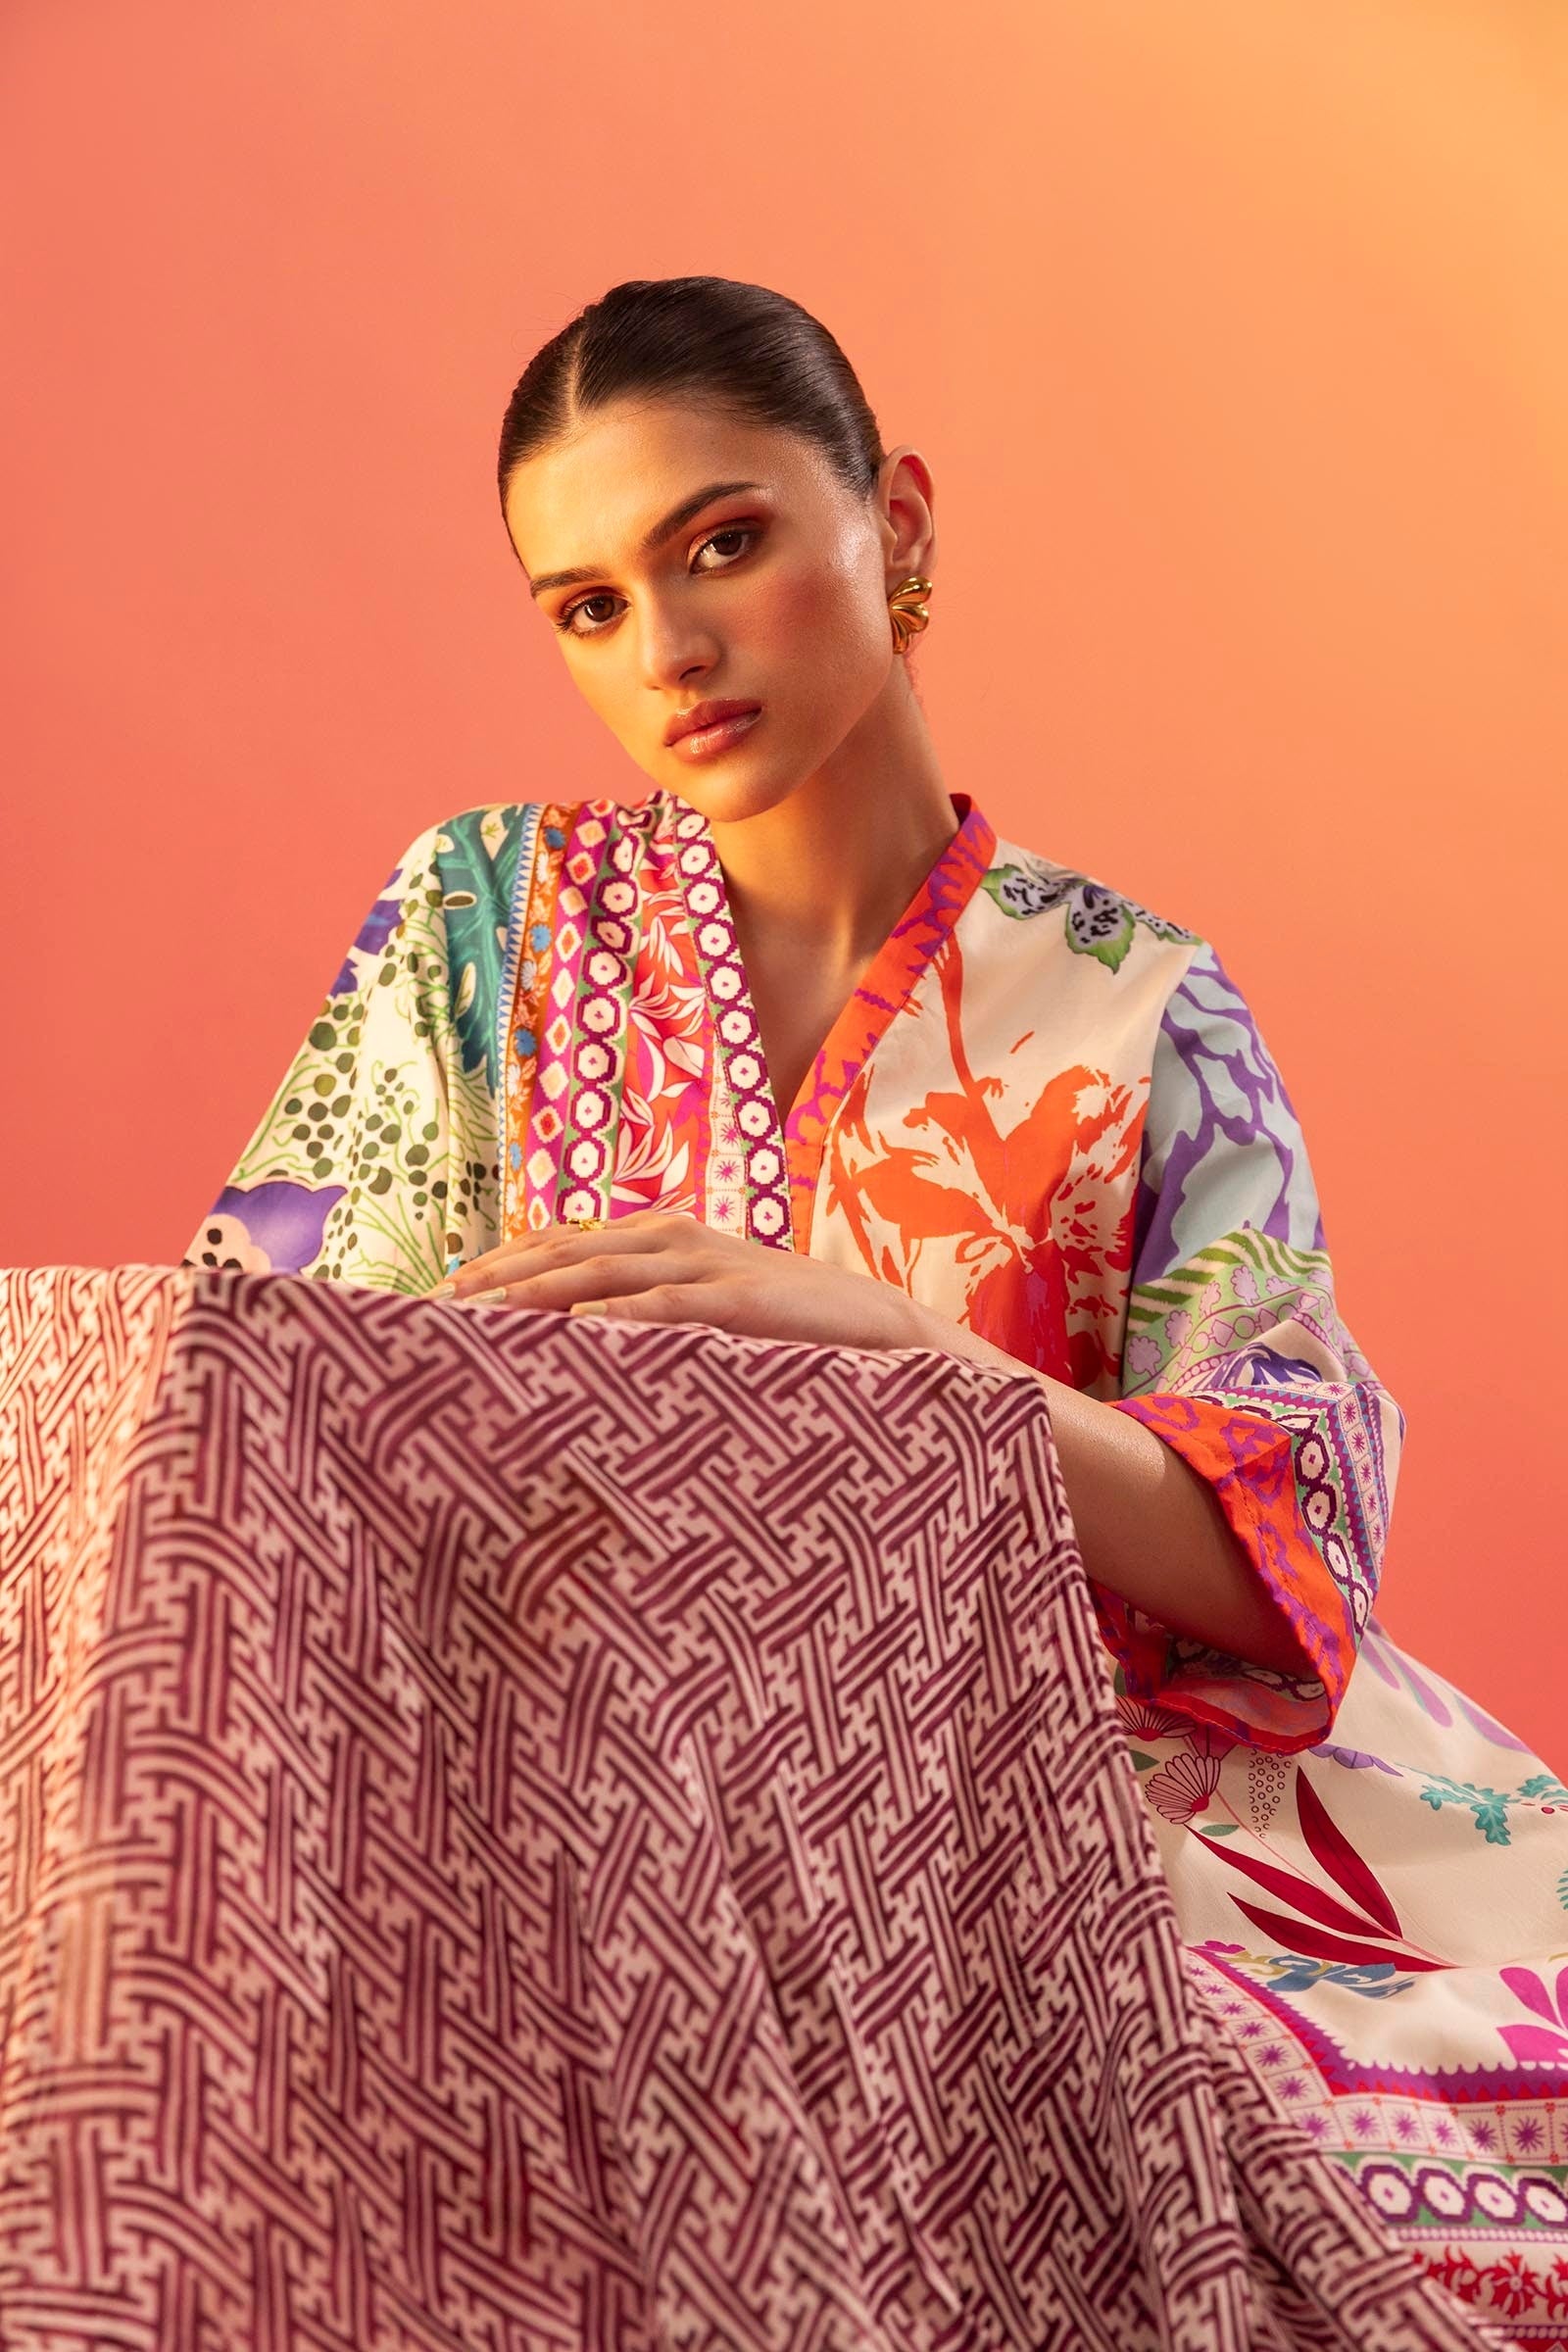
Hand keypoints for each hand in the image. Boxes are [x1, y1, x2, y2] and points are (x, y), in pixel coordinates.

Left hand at [427, 1209, 930, 1353]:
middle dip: (496, 1278)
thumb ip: (648, 1309)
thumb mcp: (706, 1306)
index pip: (560, 1242)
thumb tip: (574, 1338)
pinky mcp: (737, 1298)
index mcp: (660, 1236)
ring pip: (599, 1274)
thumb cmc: (785, 1325)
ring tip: (480, 1315)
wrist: (877, 1324)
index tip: (441, 1295)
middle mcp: (672, 1238)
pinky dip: (619, 1316)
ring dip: (534, 1294)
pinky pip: (665, 1307)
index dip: (499, 1263)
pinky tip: (577, 1330)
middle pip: (563, 1252)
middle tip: (434, 1307)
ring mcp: (704, 1265)